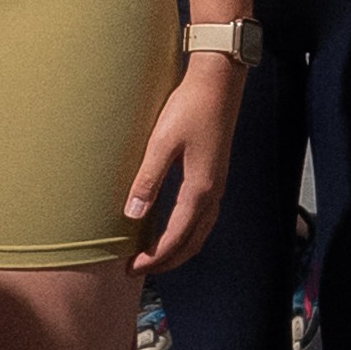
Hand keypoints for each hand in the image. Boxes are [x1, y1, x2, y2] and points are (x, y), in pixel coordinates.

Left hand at [125, 54, 244, 273]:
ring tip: (155, 253)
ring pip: (200, 230)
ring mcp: (217, 183)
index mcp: (199, 189)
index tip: (132, 268)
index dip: (154, 257)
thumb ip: (147, 180)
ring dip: (179, 247)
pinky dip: (188, 230)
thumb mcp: (161, 143)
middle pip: (192, 241)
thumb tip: (132, 215)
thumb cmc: (189, 107)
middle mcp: (212, 191)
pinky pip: (203, 215)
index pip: (176, 238)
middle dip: (167, 259)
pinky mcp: (215, 172)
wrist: (218, 81)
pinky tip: (173, 223)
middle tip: (141, 269)